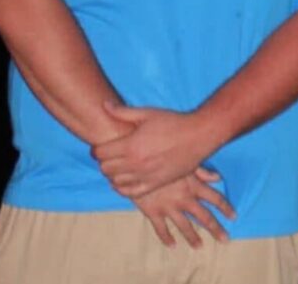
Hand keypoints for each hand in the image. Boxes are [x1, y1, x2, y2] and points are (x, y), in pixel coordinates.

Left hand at [93, 103, 223, 198]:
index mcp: (131, 144)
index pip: (100, 153)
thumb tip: (103, 105)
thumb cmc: (174, 122)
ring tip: (119, 167)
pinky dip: (123, 188)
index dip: (97, 149)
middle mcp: (136, 162)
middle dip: (104, 162)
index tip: (102, 147)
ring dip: (113, 175)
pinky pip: (131, 192)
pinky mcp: (156, 183)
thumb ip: (123, 112)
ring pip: (115, 181)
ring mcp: (146, 175)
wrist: (200, 135)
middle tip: (111, 156)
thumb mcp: (148, 113)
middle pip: (105, 168)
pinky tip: (125, 180)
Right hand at [132, 168, 234, 247]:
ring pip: (184, 226)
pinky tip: (172, 246)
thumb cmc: (162, 160)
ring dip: (193, 237)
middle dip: (216, 229)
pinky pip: (161, 229)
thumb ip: (202, 172)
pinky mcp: (153, 212)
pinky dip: (166, 238)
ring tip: (199, 246)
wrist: (135, 165)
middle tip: (225, 239)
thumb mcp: (184, 163)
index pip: (216, 199)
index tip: (233, 217)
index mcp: (194, 186)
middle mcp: (184, 199)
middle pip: (204, 217)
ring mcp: (169, 207)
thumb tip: (218, 178)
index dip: (226, 208)